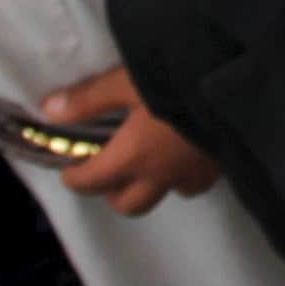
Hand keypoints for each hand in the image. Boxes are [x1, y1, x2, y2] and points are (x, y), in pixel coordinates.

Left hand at [39, 66, 222, 216]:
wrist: (235, 83)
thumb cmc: (175, 80)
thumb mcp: (126, 81)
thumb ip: (89, 99)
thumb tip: (49, 111)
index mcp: (133, 158)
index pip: (93, 182)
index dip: (75, 177)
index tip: (69, 168)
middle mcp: (161, 176)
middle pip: (129, 204)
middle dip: (112, 192)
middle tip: (107, 168)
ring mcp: (194, 174)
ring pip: (164, 195)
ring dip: (150, 185)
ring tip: (150, 159)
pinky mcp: (220, 167)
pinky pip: (194, 181)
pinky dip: (181, 175)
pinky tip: (184, 151)